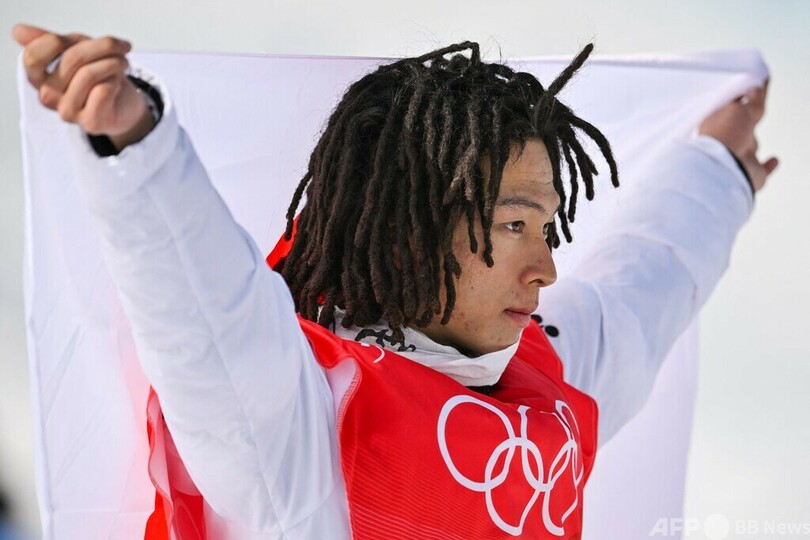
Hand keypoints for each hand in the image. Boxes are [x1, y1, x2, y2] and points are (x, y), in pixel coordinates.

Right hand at [12, 24, 154, 151]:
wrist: (126, 106)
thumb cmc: (99, 77)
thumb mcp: (77, 51)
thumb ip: (54, 41)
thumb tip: (19, 31)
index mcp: (39, 77)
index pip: (34, 56)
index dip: (57, 41)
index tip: (80, 39)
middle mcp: (48, 96)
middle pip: (71, 59)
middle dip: (101, 46)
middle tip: (119, 47)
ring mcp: (68, 111)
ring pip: (89, 74)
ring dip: (113, 62)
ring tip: (122, 62)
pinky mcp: (90, 122)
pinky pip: (103, 90)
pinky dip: (116, 80)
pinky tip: (118, 82)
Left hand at [699, 82, 777, 192]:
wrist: (725, 168)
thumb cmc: (725, 136)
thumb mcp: (738, 109)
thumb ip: (750, 101)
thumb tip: (755, 90)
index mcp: (716, 124)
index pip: (730, 109)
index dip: (739, 100)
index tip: (748, 91)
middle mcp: (724, 142)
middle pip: (739, 128)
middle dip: (743, 123)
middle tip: (750, 112)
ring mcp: (737, 157)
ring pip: (750, 147)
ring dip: (752, 144)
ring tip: (749, 142)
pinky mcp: (751, 172)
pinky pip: (763, 168)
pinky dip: (768, 165)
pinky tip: (772, 161)